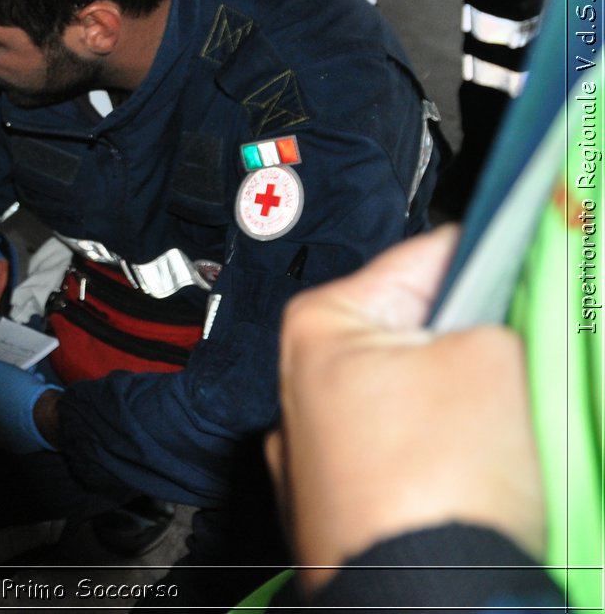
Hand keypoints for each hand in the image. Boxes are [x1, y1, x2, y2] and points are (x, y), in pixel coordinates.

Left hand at [0, 359, 59, 454]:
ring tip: (30, 377)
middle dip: (3, 386)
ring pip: (10, 410)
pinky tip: (38, 391)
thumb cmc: (15, 394)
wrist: (47, 415)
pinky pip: (24, 419)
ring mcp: (7, 439)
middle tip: (14, 373)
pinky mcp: (25, 442)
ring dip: (18, 394)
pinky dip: (29, 406)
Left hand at [266, 227, 544, 592]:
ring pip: (421, 404)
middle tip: (530, 351)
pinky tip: (485, 477)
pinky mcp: (347, 511)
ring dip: (472, 409)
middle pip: (419, 336)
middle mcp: (302, 389)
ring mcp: (319, 458)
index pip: (422, 257)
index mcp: (319, 328)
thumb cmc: (437, 483)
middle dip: (481, 343)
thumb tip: (510, 301)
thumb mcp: (495, 356)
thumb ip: (502, 311)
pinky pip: (415, 461)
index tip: (532, 256)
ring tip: (510, 425)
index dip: (492, 256)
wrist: (430, 601)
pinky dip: (453, 463)